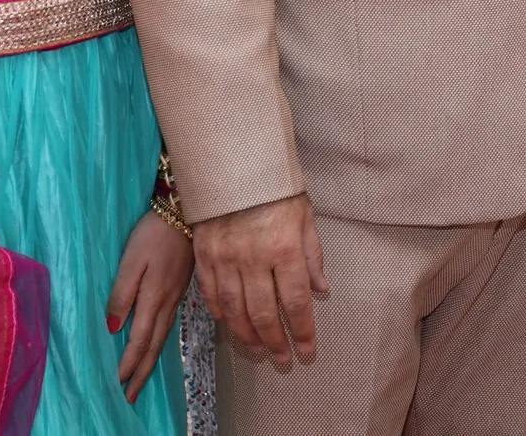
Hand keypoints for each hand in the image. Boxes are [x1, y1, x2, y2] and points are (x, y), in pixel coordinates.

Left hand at [108, 211, 195, 401]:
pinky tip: (156, 345)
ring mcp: (176, 296)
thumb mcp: (131, 260)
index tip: (116, 384)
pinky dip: (160, 343)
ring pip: (163, 337)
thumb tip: (112, 327)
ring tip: (141, 378)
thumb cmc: (153, 234)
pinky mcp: (180, 289)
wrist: (185, 213)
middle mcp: (167, 303)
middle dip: (141, 372)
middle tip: (130, 396)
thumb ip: (122, 293)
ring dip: (151, 360)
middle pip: (153, 345)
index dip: (128, 363)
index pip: (139, 340)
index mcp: (154, 298)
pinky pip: (169, 324)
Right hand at [193, 193, 326, 370]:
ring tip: (258, 351)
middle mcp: (254, 257)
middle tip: (283, 360)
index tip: (307, 350)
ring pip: (235, 310)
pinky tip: (231, 326)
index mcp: (284, 247)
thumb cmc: (275, 189)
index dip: (302, 331)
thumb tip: (321, 291)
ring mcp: (225, 258)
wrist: (233, 164)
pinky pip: (212, 294)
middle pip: (264, 312)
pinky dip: (221, 314)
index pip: (295, 301)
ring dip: (248, 336)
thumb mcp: (304, 216)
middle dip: (275, 341)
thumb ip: (313, 256)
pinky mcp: (204, 255)